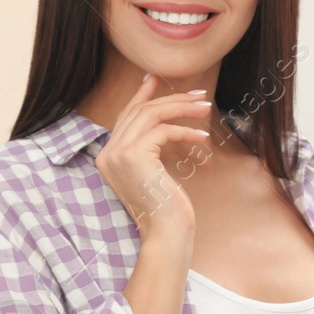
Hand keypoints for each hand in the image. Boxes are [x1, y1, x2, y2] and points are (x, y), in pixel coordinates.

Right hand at [91, 73, 211, 244]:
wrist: (165, 234)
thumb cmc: (165, 209)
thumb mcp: (153, 173)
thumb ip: (149, 149)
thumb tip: (163, 123)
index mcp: (107, 157)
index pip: (124, 116)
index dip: (141, 95)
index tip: (155, 79)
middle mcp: (107, 153)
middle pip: (139, 112)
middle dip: (170, 99)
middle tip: (198, 95)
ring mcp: (117, 154)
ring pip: (151, 115)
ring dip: (181, 108)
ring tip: (205, 107)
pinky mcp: (133, 155)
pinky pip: (163, 130)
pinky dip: (185, 130)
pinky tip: (202, 137)